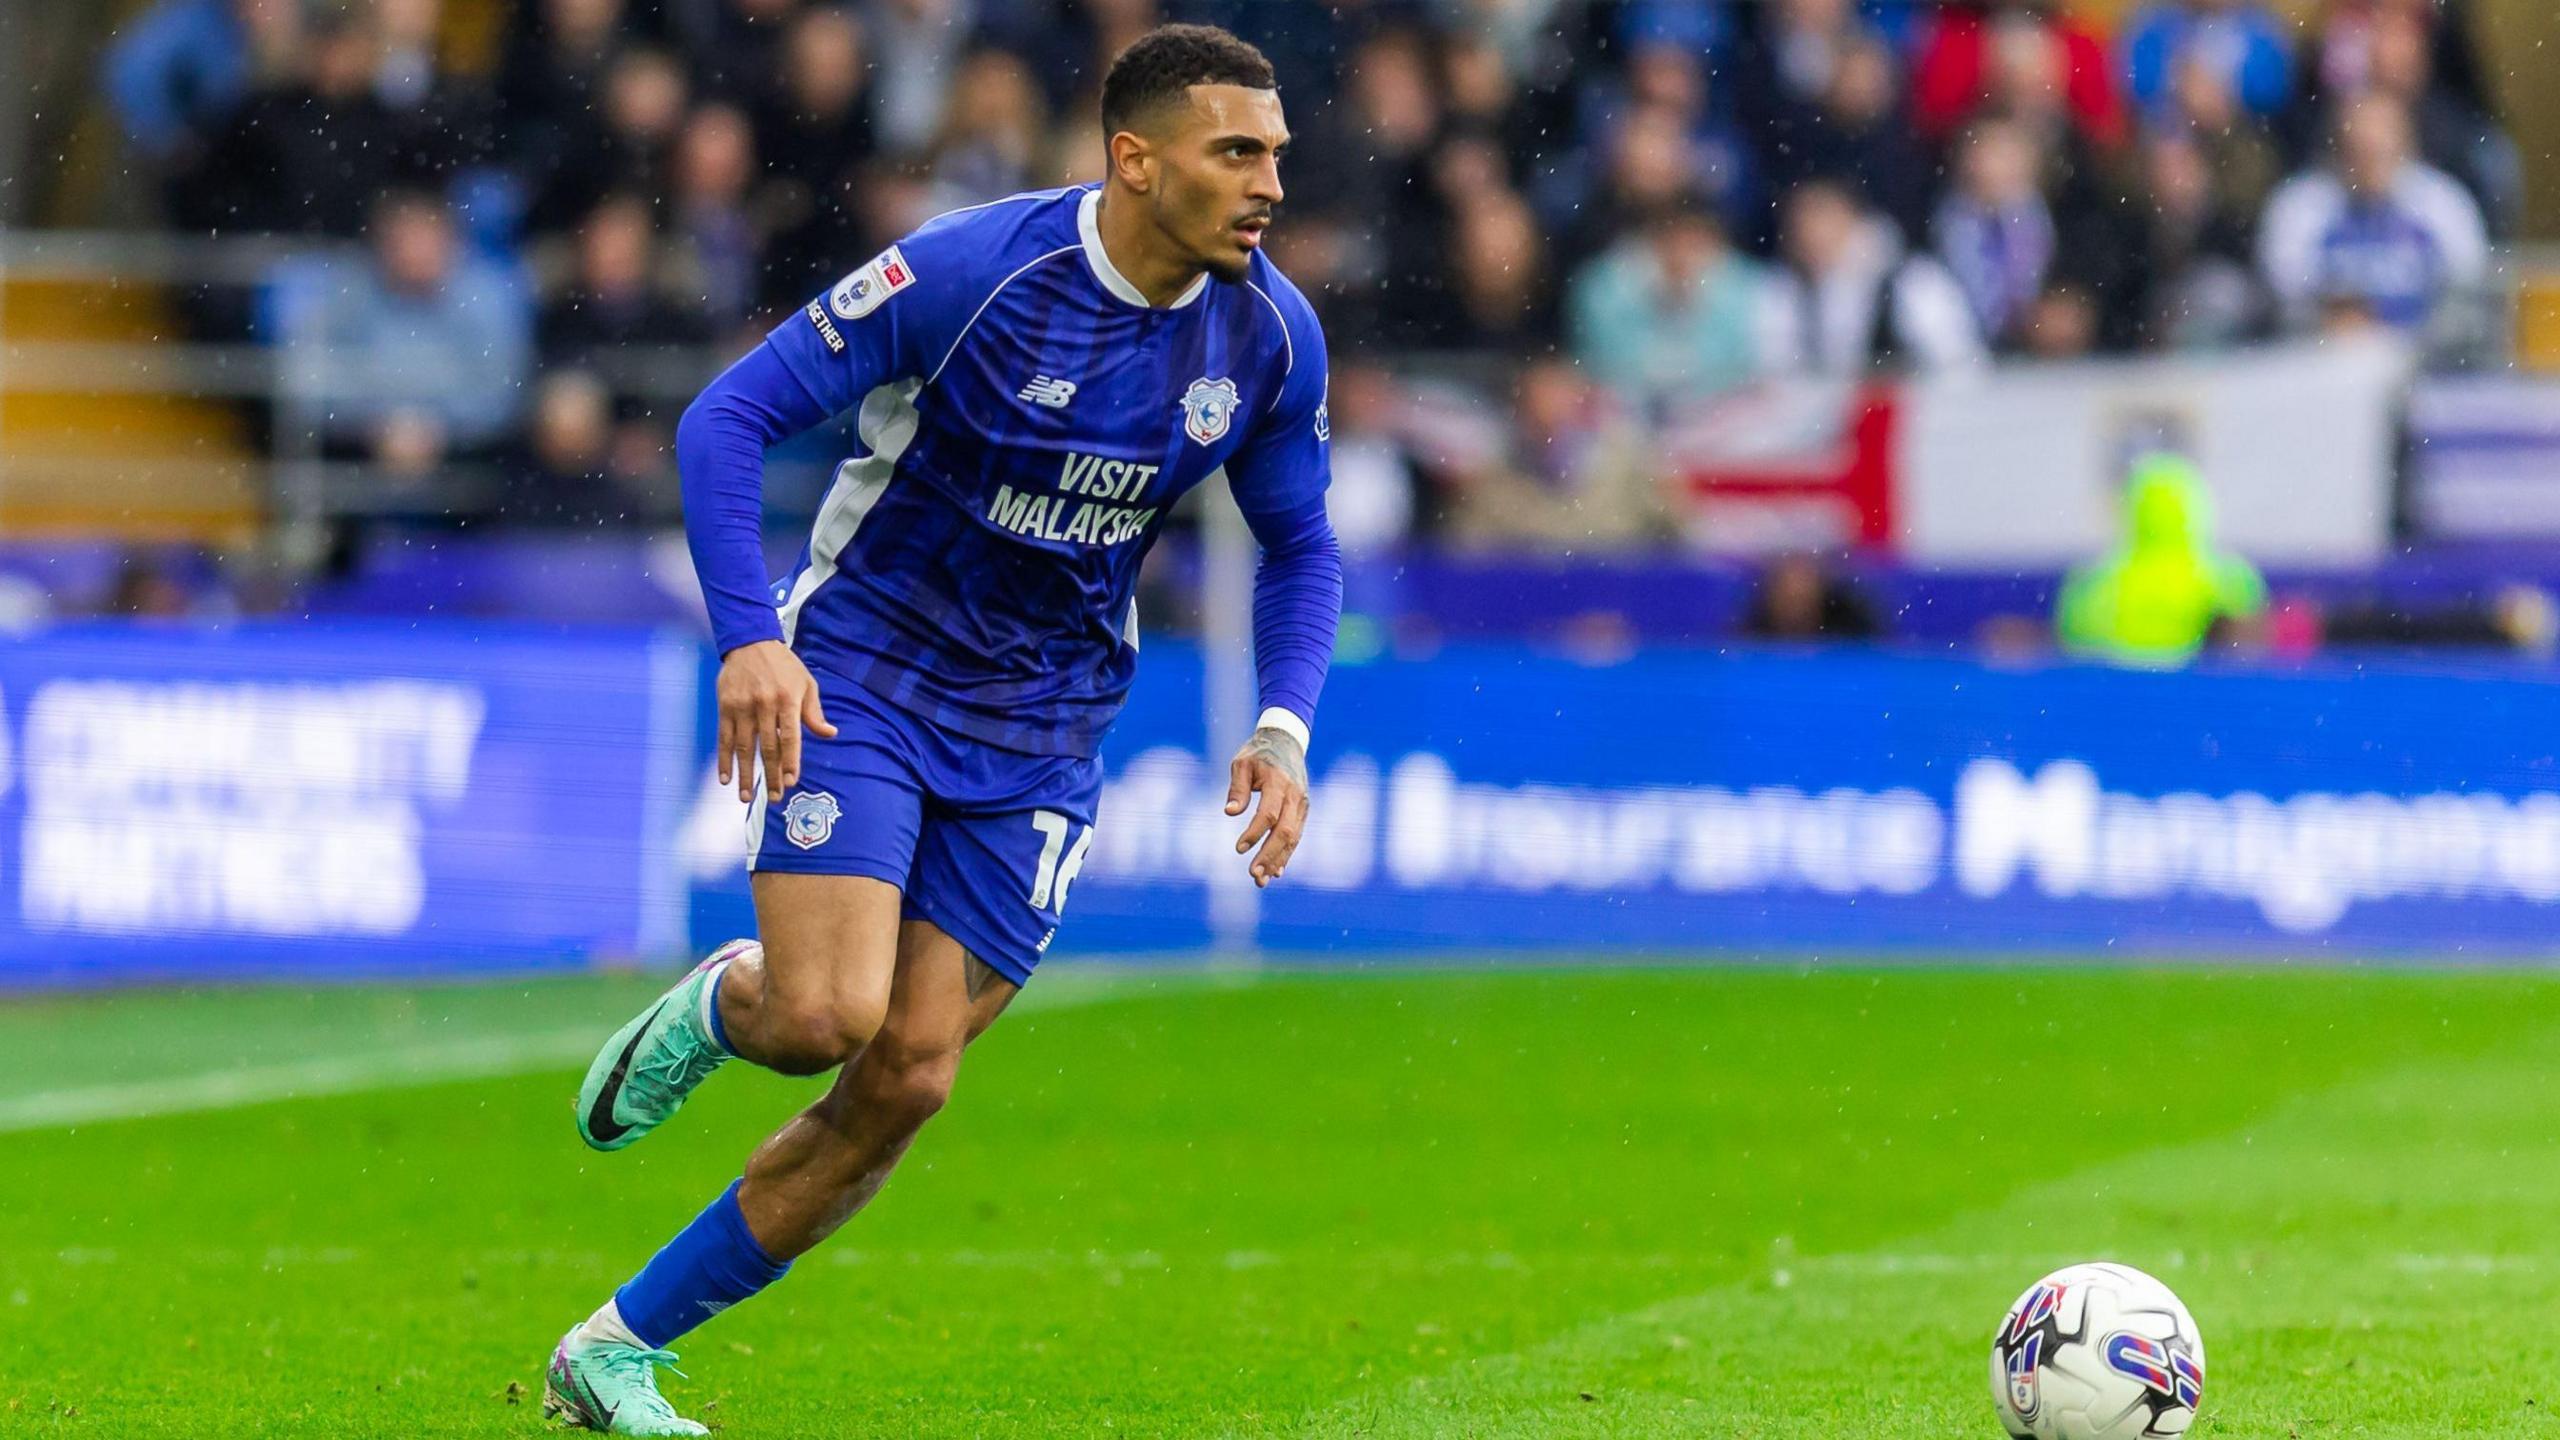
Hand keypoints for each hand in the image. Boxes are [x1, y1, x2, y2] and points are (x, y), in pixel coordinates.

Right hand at [717, 640, 837, 803]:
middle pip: (768, 747)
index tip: (790, 781)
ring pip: (743, 747)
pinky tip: (725, 777)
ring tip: (746, 797)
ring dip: (745, 774)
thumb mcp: (806, 683)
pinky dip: (723, 759)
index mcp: (788, 700)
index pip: (790, 737)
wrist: (750, 641)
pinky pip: (723, 738)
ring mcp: (742, 707)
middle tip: (774, 797)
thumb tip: (829, 734)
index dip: (790, 761)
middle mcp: (765, 705)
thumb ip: (814, 712)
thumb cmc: (784, 665)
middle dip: (771, 775)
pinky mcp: (725, 706)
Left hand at [1224, 724, 1309, 887]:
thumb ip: (1237, 788)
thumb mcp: (1241, 763)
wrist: (1286, 741)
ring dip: (1277, 861)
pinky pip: (1297, 836)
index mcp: (1279, 781)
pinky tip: (1275, 872)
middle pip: (1285, 831)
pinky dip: (1286, 854)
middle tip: (1253, 875)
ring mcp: (1302, 804)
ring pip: (1293, 838)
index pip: (1269, 813)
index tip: (1238, 849)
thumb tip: (1229, 812)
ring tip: (1261, 881)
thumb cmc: (1258, 753)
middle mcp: (1295, 795)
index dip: (1255, 833)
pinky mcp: (1303, 810)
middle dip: (1269, 855)